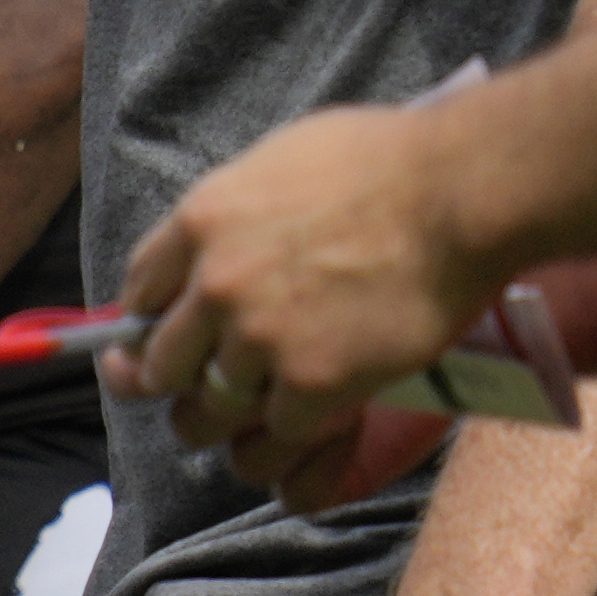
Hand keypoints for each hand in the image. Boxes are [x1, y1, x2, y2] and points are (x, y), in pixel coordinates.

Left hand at [123, 104, 495, 500]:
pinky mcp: (313, 383)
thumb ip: (237, 212)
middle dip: (178, 383)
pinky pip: (278, 432)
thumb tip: (225, 236)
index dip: (151, 322)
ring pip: (209, 412)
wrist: (458, 193)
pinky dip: (295, 433)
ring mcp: (260, 338)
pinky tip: (315, 420)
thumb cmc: (386, 161)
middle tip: (200, 391)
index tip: (163, 335)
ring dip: (229, 421)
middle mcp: (216, 284)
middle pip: (159, 366)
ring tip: (248, 423)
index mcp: (200, 222)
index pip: (138, 292)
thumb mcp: (279, 163)